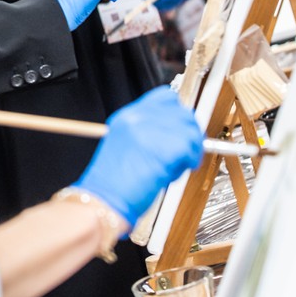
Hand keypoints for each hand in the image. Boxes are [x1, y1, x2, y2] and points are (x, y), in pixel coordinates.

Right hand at [73, 87, 203, 227]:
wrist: (104, 199)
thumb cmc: (113, 182)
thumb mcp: (125, 145)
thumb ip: (148, 134)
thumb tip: (175, 134)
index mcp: (127, 116)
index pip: (165, 97)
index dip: (178, 113)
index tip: (181, 129)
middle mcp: (138, 118)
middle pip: (183, 113)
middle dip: (189, 133)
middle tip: (185, 152)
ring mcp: (150, 131)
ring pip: (191, 131)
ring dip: (192, 150)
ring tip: (179, 165)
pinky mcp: (164, 148)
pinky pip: (191, 149)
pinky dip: (190, 162)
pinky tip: (176, 172)